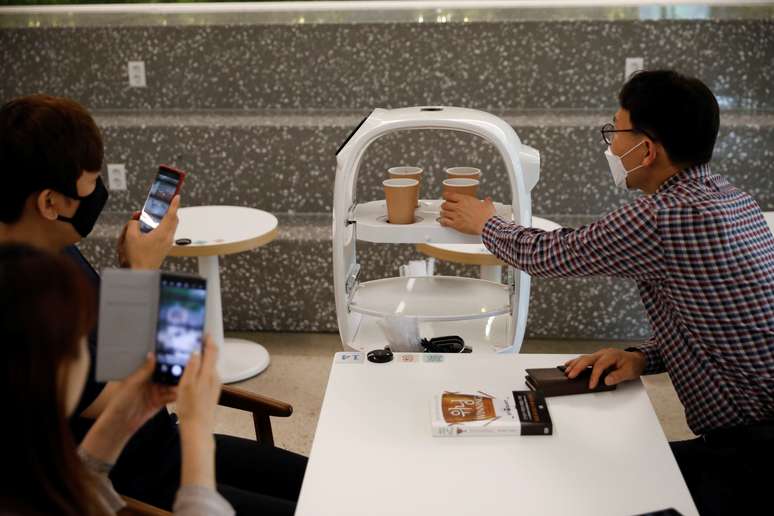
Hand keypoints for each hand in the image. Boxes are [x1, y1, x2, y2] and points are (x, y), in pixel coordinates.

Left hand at [81, 354, 176, 463]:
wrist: (119, 424)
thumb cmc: (119, 402)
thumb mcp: (132, 383)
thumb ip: (144, 370)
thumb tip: (152, 355)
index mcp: (141, 374)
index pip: (156, 364)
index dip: (166, 360)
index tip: (176, 357)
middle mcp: (149, 381)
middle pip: (166, 374)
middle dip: (175, 372)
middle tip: (185, 370)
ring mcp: (155, 392)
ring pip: (170, 385)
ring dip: (178, 383)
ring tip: (186, 380)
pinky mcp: (159, 402)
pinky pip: (170, 396)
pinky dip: (177, 394)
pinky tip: (182, 392)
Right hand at [117, 195, 179, 268]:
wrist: (140, 275)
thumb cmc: (136, 258)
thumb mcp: (129, 236)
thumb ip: (133, 224)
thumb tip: (136, 221)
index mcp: (162, 234)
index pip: (171, 215)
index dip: (174, 204)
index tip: (177, 196)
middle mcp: (168, 239)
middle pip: (172, 221)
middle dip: (168, 212)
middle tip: (162, 205)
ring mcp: (167, 245)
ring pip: (169, 228)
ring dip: (162, 221)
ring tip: (149, 218)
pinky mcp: (163, 250)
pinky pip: (164, 235)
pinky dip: (159, 229)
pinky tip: (149, 230)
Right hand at [176, 336, 220, 488]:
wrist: (198, 428)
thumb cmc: (190, 408)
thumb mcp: (186, 384)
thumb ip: (192, 366)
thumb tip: (196, 351)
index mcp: (209, 373)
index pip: (212, 350)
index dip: (208, 339)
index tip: (203, 331)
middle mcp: (215, 378)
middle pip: (211, 357)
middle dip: (205, 347)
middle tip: (195, 339)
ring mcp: (214, 385)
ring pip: (209, 366)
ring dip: (202, 358)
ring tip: (191, 353)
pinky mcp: (211, 392)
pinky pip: (207, 375)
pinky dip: (201, 368)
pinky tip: (192, 372)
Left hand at [439, 193, 495, 234]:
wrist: (487, 225)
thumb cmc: (487, 215)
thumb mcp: (488, 205)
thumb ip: (487, 201)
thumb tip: (488, 199)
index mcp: (465, 200)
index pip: (450, 195)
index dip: (446, 195)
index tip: (445, 196)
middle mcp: (459, 206)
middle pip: (445, 204)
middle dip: (444, 205)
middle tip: (445, 207)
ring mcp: (456, 215)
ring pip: (443, 213)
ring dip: (443, 213)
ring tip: (444, 214)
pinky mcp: (456, 224)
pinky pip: (444, 222)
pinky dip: (442, 222)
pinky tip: (443, 222)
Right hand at [563, 348, 646, 388]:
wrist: (636, 359)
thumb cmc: (633, 365)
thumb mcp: (629, 372)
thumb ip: (618, 376)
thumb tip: (606, 380)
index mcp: (611, 356)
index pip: (599, 365)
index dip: (594, 376)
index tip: (591, 385)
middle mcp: (603, 353)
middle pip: (587, 359)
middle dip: (578, 368)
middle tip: (570, 376)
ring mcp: (599, 354)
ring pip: (584, 357)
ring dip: (574, 364)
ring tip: (566, 372)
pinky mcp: (597, 356)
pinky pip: (585, 358)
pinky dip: (576, 362)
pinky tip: (569, 365)